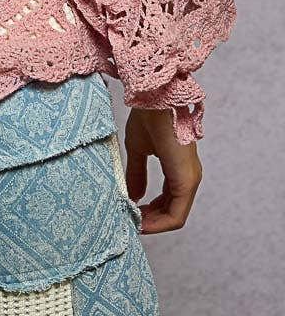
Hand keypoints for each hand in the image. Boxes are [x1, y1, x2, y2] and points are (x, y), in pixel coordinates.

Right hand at [124, 107, 202, 233]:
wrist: (154, 99)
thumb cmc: (148, 117)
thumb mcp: (138, 148)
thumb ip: (137, 173)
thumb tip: (135, 196)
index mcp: (179, 168)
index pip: (169, 202)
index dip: (151, 213)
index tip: (132, 213)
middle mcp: (189, 177)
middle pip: (173, 212)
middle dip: (151, 220)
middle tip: (131, 222)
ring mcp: (190, 179)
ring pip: (175, 215)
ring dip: (154, 223)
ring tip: (134, 222)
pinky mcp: (186, 181)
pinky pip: (176, 213)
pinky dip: (159, 221)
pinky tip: (141, 220)